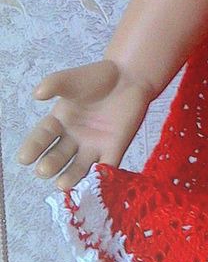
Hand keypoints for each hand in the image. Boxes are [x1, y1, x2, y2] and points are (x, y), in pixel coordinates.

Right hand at [16, 59, 152, 191]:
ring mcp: (94, 145)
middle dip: (50, 164)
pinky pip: (106, 166)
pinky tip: (94, 182)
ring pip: (79, 167)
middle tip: (44, 170)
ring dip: (71, 177)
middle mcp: (74, 138)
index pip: (43, 137)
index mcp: (59, 122)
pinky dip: (100, 176)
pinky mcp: (114, 149)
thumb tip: (37, 94)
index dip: (33, 147)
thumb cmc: (97, 78)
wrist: (129, 77)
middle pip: (58, 156)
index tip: (24, 159)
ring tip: (62, 184)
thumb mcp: (73, 79)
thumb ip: (55, 84)